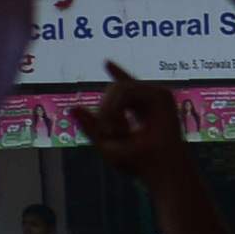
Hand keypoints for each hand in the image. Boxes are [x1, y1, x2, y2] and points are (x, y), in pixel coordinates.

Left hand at [77, 68, 193, 186]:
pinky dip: (115, 106)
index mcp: (140, 113)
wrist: (161, 171)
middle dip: (105, 110)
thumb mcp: (107, 146)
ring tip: (113, 132)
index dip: (117, 74)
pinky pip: (126, 88)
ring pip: (118, 87)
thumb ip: (90, 127)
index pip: (126, 90)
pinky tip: (118, 126)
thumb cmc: (139, 165)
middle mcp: (150, 103)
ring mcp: (158, 97)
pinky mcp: (162, 95)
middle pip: (115, 89)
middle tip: (108, 134)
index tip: (107, 63)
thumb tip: (72, 107)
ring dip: (108, 110)